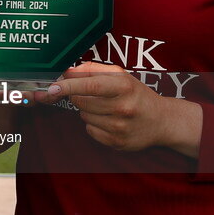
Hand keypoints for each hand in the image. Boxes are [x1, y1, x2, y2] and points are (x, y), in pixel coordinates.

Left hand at [36, 62, 201, 157]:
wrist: (162, 121)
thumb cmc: (136, 94)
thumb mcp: (120, 75)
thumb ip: (91, 70)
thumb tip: (66, 73)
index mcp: (123, 86)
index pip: (89, 86)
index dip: (67, 86)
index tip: (51, 87)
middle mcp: (122, 107)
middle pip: (81, 101)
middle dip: (78, 96)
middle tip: (92, 94)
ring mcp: (120, 127)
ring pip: (84, 116)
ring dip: (88, 110)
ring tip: (106, 108)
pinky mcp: (117, 143)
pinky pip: (90, 131)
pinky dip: (94, 125)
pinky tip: (108, 121)